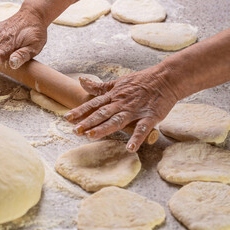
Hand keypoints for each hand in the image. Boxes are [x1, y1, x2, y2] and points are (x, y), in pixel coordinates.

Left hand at [64, 66, 178, 151]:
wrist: (166, 78)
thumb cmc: (140, 81)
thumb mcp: (117, 82)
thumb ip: (99, 86)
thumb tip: (81, 81)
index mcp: (113, 96)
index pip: (94, 104)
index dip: (80, 111)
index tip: (67, 118)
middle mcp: (121, 103)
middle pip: (102, 113)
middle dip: (88, 122)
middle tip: (75, 131)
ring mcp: (135, 110)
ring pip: (117, 120)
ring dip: (104, 128)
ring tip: (92, 136)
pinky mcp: (150, 116)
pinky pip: (143, 129)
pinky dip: (137, 138)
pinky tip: (130, 148)